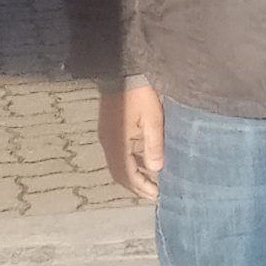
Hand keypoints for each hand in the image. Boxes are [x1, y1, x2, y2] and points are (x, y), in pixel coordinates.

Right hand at [98, 84, 163, 201]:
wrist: (124, 70)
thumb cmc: (141, 94)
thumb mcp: (153, 119)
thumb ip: (154, 145)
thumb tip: (156, 169)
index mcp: (117, 143)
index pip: (126, 174)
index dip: (141, 187)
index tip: (156, 195)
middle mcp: (109, 142)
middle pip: (120, 172)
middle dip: (136, 184)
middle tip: (155, 192)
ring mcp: (108, 136)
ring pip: (120, 164)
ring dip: (135, 174)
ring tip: (153, 180)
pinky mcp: (111, 129)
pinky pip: (120, 153)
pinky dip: (132, 162)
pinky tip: (146, 163)